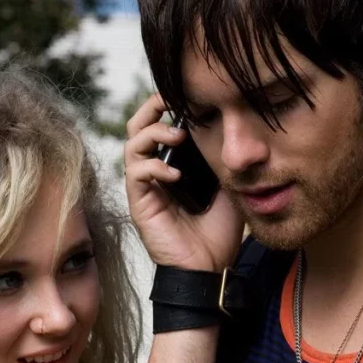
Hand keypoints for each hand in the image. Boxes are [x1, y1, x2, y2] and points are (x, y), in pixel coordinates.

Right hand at [124, 94, 243, 271]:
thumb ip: (223, 159)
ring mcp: (145, 186)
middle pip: (138, 126)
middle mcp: (155, 171)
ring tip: (177, 137)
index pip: (161, 125)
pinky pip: (136, 173)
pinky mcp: (140, 202)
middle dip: (152, 108)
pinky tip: (175, 175)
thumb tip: (230, 130)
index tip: (189, 93)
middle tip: (171, 100)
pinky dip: (154, 167)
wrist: (210, 268)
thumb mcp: (229, 186)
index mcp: (174, 164)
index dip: (168, 106)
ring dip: (153, 134)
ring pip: (132, 144)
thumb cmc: (218, 232)